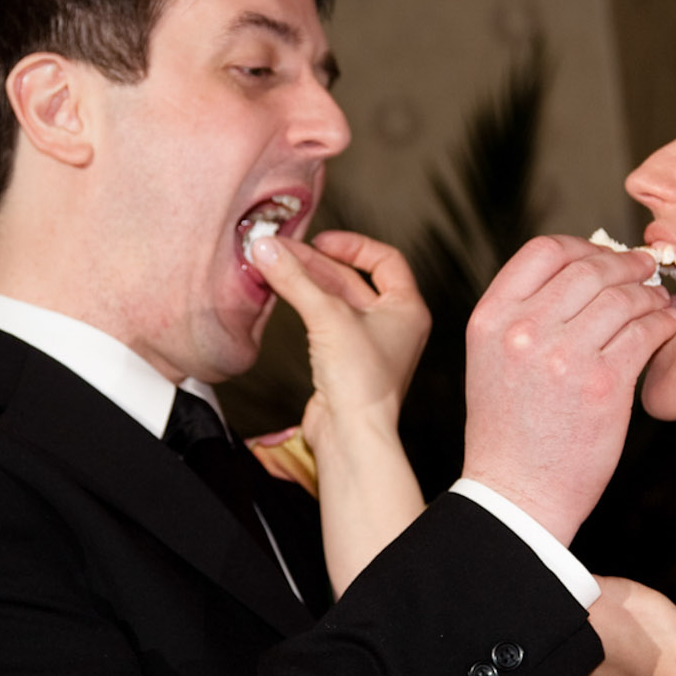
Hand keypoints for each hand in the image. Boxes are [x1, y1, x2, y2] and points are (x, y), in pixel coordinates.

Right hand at [250, 231, 429, 451]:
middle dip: (315, 263)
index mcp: (407, 309)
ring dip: (306, 283)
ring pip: (335, 300)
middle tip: (281, 251)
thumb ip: (295, 280)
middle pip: (353, 279)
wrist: (351, 436)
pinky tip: (281, 294)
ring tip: (274, 265)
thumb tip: (268, 249)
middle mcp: (392, 325)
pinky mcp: (344, 362)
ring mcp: (368, 344)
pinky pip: (323, 322)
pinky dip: (303, 305)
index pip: (386, 260)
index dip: (353, 245)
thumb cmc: (361, 383)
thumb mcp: (327, 317)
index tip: (322, 240)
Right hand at [462, 236, 675, 544]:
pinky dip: (662, 323)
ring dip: (648, 294)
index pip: (543, 251)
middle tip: (644, 268)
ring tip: (658, 301)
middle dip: (624, 264)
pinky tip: (665, 327)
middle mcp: (524, 331)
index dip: (581, 246)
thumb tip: (578, 272)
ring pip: (622, 298)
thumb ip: (524, 315)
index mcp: (490, 319)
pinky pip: (645, 332)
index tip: (602, 255)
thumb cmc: (509, 431)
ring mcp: (565, 356)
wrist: (517, 495)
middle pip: (588, 267)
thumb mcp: (493, 360)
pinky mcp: (604, 385)